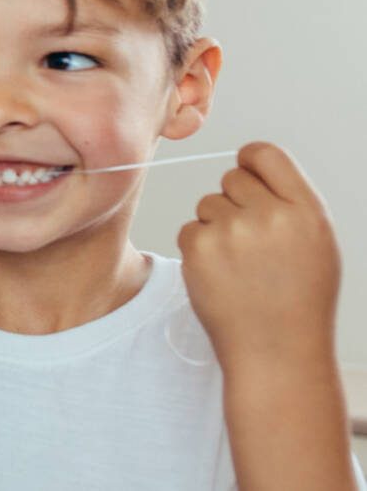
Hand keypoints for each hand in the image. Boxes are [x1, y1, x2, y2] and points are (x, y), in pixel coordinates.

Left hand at [178, 142, 340, 366]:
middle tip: (251, 242)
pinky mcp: (199, 248)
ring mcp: (232, 231)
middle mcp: (270, 215)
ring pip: (207, 204)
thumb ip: (288, 201)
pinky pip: (190, 229)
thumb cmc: (299, 298)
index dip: (250, 162)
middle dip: (235, 202)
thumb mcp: (317, 244)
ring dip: (217, 227)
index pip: (265, 154)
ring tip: (242, 265)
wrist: (277, 352)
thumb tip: (249, 163)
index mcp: (306, 210)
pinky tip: (222, 276)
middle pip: (231, 178)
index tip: (247, 175)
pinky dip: (200, 249)